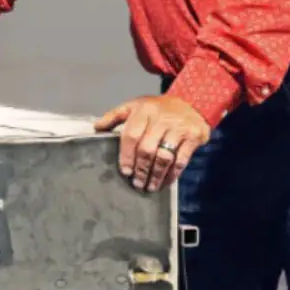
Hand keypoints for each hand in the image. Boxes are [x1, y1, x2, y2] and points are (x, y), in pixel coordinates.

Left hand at [95, 94, 209, 191]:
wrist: (191, 103)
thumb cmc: (157, 108)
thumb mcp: (135, 106)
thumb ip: (115, 116)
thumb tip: (96, 127)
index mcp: (143, 110)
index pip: (131, 135)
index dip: (127, 155)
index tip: (125, 171)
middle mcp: (161, 118)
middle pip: (147, 148)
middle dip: (141, 169)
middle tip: (137, 183)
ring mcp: (178, 127)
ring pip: (164, 156)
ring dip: (156, 175)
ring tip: (150, 186)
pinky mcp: (193, 136)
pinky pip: (181, 159)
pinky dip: (173, 174)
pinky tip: (166, 182)